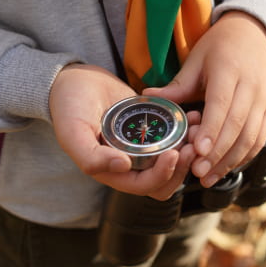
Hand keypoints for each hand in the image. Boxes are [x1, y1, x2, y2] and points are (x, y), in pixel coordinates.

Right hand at [49, 64, 198, 199]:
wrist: (73, 80)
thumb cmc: (68, 107)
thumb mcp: (72, 132)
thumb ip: (90, 156)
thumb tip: (123, 168)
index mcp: (112, 173)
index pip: (145, 186)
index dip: (163, 174)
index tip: (174, 153)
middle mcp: (130, 165)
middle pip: (166, 180)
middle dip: (183, 166)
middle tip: (193, 144)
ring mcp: (143, 147)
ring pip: (175, 161)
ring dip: (189, 149)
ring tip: (197, 127)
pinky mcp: (152, 129)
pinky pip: (174, 137)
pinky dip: (187, 130)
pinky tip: (193, 115)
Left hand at [143, 11, 265, 187]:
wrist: (252, 34)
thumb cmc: (218, 48)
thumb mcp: (195, 60)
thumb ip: (176, 85)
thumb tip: (147, 97)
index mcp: (230, 70)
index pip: (222, 105)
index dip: (211, 130)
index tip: (198, 151)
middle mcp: (252, 86)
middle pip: (237, 126)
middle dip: (218, 153)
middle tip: (198, 173)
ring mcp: (265, 100)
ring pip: (251, 137)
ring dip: (230, 161)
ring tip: (208, 178)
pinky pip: (260, 139)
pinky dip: (244, 157)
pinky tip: (226, 169)